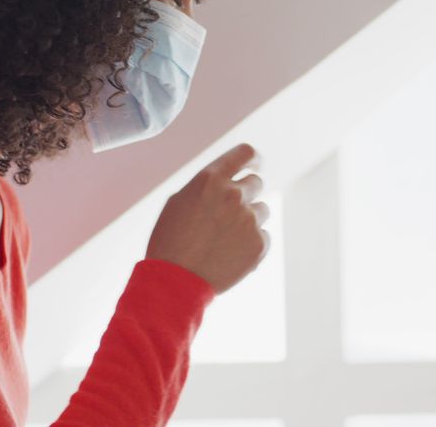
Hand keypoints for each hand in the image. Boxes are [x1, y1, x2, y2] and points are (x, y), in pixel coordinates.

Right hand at [146, 143, 270, 293]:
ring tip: (224, 239)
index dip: (253, 158)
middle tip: (229, 213)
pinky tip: (230, 254)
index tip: (256, 164)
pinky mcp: (259, 243)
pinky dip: (251, 243)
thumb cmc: (171, 240)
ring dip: (249, 219)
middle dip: (246, 194)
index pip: (245, 153)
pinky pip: (264, 235)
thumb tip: (232, 179)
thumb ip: (209, 186)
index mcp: (210, 179)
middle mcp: (233, 195)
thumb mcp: (180, 201)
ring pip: (262, 209)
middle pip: (256, 182)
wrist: (175, 281)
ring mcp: (249, 219)